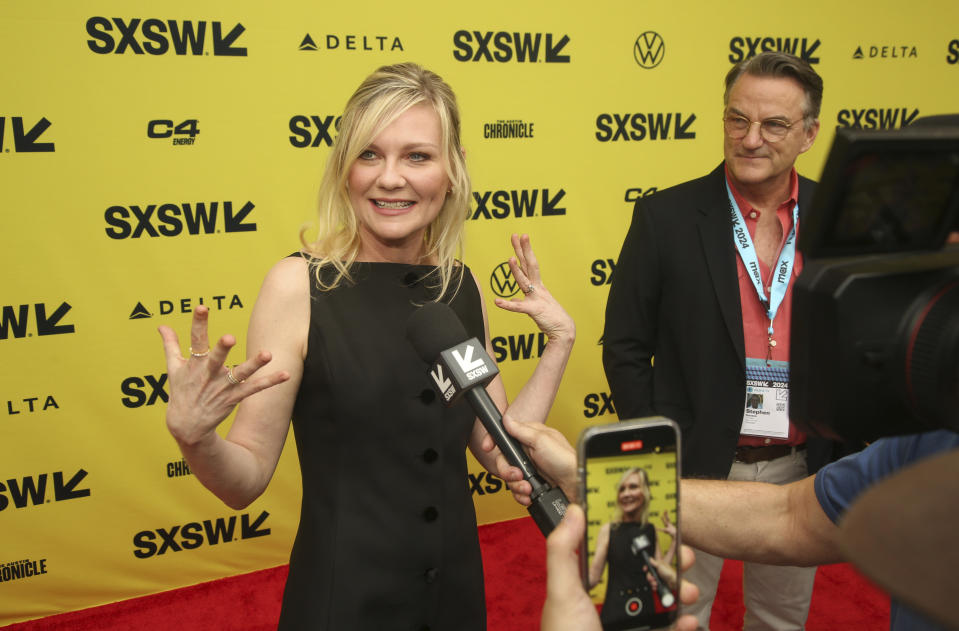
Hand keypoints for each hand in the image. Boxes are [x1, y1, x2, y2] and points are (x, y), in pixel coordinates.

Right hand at [158, 305, 288, 445]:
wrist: (187, 427)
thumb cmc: (181, 393)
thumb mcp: (174, 369)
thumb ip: (171, 345)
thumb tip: (162, 325)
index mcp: (194, 364)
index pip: (195, 341)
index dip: (198, 324)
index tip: (201, 307)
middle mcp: (209, 374)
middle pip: (216, 359)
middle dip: (221, 349)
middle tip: (229, 337)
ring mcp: (222, 387)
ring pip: (240, 374)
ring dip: (254, 365)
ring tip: (267, 354)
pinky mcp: (234, 398)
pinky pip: (254, 389)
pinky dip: (270, 382)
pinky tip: (285, 374)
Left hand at [494, 234, 574, 345]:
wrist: (564, 331)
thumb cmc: (551, 318)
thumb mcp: (535, 308)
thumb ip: (524, 302)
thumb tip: (515, 301)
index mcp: (537, 286)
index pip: (528, 264)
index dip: (523, 250)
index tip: (519, 237)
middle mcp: (538, 288)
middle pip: (529, 266)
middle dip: (523, 250)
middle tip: (518, 235)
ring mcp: (537, 298)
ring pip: (525, 282)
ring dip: (516, 271)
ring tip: (509, 259)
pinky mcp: (535, 311)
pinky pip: (519, 308)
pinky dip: (508, 305)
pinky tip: (497, 302)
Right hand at [494, 415, 577, 504]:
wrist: (577, 485)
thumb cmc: (566, 460)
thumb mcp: (542, 440)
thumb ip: (521, 430)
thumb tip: (507, 419)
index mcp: (530, 438)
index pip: (505, 437)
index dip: (494, 442)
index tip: (487, 447)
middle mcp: (528, 453)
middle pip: (504, 461)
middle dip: (508, 471)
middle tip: (518, 475)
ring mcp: (530, 470)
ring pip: (509, 478)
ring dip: (516, 485)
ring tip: (528, 487)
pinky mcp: (532, 485)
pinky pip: (517, 490)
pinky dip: (521, 495)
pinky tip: (529, 495)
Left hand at [542, 505, 700, 630]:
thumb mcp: (562, 593)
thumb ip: (564, 551)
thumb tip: (574, 510)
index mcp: (586, 589)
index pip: (611, 553)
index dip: (631, 536)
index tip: (654, 520)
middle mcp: (608, 606)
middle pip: (643, 575)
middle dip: (666, 563)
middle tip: (684, 555)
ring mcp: (628, 627)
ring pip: (660, 602)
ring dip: (679, 592)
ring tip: (689, 590)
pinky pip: (668, 630)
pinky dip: (682, 624)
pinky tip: (687, 620)